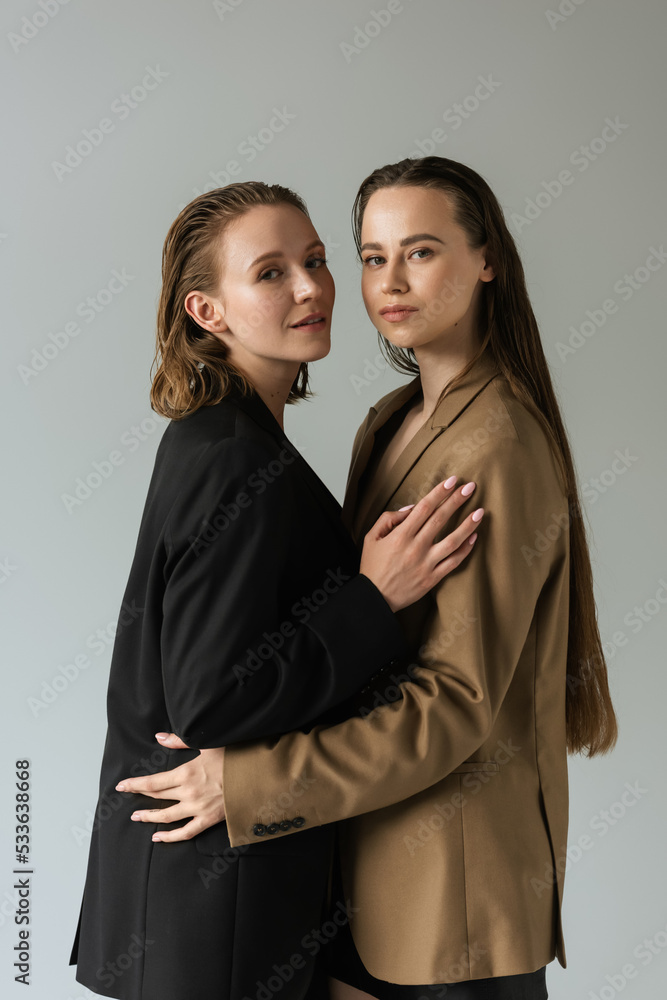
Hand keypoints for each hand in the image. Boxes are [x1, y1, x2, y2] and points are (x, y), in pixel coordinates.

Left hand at [115, 733, 226, 842]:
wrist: (258, 776)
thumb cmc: (234, 757)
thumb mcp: (207, 744)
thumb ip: (180, 740)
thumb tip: (159, 737)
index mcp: (186, 773)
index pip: (153, 782)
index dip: (135, 784)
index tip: (122, 786)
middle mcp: (188, 793)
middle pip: (158, 797)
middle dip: (141, 796)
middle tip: (128, 797)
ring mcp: (198, 808)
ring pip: (167, 816)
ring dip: (150, 817)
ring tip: (137, 817)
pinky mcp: (208, 820)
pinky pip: (185, 832)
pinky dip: (170, 837)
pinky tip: (158, 837)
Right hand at [359, 476, 482, 612]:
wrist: (375, 599)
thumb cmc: (372, 566)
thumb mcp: (371, 538)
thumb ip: (388, 519)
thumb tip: (411, 508)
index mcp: (400, 535)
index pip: (424, 508)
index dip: (439, 492)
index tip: (452, 481)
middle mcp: (415, 547)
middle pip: (440, 519)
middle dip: (456, 501)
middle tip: (470, 487)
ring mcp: (426, 564)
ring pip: (452, 541)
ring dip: (468, 525)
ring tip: (480, 511)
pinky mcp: (433, 578)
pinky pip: (453, 562)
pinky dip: (465, 550)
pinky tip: (474, 537)